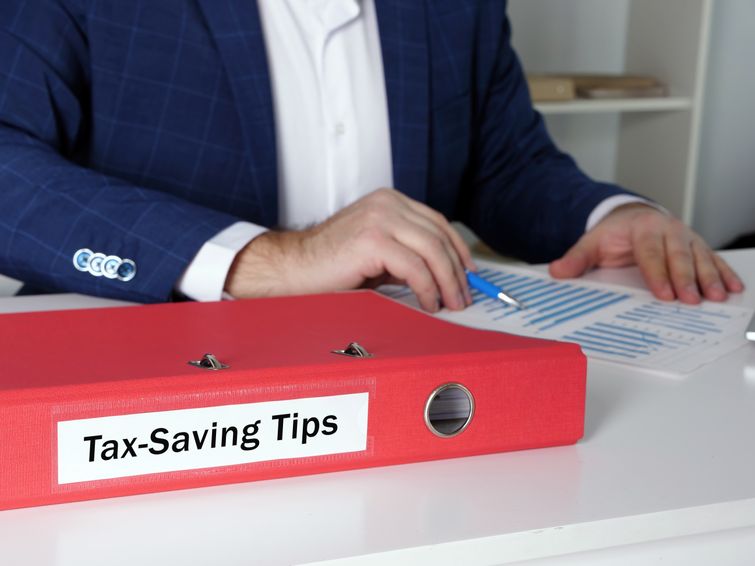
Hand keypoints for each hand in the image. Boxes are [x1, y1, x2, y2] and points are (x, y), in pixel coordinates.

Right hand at [224, 188, 474, 311]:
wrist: (293, 270)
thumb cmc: (330, 267)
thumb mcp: (378, 256)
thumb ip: (408, 257)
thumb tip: (443, 276)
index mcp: (389, 201)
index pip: (437, 223)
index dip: (458, 250)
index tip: (468, 274)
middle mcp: (387, 203)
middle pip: (440, 236)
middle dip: (458, 271)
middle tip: (464, 297)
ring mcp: (380, 218)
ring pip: (433, 250)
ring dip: (448, 282)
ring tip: (452, 304)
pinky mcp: (373, 239)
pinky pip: (415, 268)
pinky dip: (428, 289)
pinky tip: (429, 303)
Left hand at [548, 204, 743, 303]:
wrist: (631, 217)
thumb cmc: (613, 234)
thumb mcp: (592, 243)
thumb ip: (576, 258)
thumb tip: (557, 272)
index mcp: (643, 228)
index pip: (650, 252)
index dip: (658, 273)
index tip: (663, 293)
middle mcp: (669, 230)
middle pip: (679, 256)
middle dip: (687, 278)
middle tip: (692, 300)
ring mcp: (686, 237)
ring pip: (701, 257)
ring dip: (710, 277)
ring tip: (717, 296)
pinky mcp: (698, 246)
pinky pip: (713, 259)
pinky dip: (724, 272)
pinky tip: (733, 287)